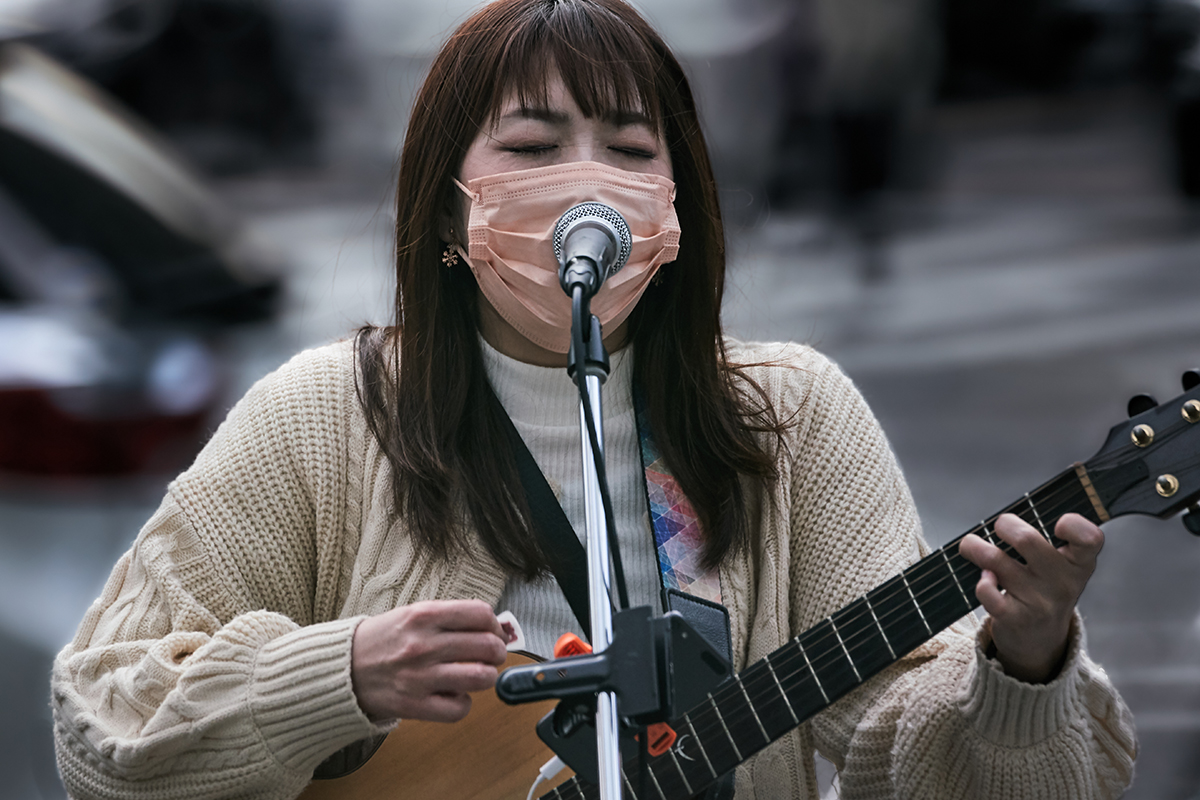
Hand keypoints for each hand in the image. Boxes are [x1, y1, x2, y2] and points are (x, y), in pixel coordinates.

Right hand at [351, 599, 507, 721]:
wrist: (341, 668)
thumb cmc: (383, 640)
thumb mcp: (414, 615)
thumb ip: (451, 618)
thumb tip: (493, 627)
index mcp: (424, 615)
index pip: (481, 614)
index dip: (495, 625)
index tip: (494, 632)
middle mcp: (424, 644)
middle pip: (487, 646)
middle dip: (497, 652)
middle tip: (491, 655)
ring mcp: (419, 677)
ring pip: (480, 677)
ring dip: (487, 677)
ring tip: (478, 674)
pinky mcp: (414, 705)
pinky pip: (459, 709)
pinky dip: (463, 703)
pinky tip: (454, 695)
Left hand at [958, 513, 1102, 683]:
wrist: (1041, 641)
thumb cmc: (1046, 591)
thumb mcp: (1063, 568)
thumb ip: (1049, 540)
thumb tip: (1011, 514)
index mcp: (1079, 564)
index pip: (1090, 539)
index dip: (1074, 524)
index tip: (1057, 523)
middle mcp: (1062, 583)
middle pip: (1027, 539)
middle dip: (1005, 525)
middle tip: (1000, 527)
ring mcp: (1039, 601)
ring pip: (996, 559)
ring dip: (975, 547)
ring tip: (972, 546)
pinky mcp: (1015, 617)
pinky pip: (988, 591)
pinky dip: (981, 581)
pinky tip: (984, 578)